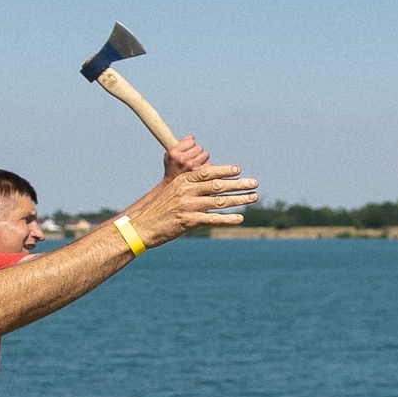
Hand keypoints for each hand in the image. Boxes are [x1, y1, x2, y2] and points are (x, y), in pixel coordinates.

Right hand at [126, 136, 258, 245]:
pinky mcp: (188, 221)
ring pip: (219, 202)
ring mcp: (188, 206)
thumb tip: (212, 181)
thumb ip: (191, 186)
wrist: (142, 225)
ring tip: (254, 198)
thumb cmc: (160, 209)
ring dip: (239, 200)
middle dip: (238, 184)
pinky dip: (227, 219)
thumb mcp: (172, 191)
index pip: (207, 172)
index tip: (238, 171)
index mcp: (182, 181)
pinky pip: (212, 219)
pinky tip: (240, 218)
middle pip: (217, 185)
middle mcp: (186, 191)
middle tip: (254, 183)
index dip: (224, 170)